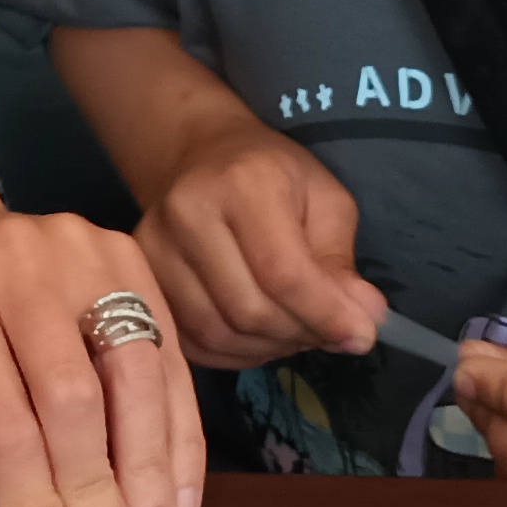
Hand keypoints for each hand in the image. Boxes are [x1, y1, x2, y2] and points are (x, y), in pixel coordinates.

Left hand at [0, 142, 203, 506]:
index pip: (5, 419)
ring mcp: (84, 249)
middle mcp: (21, 261)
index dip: (40, 505)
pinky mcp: (130, 254)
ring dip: (154, 468)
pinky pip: (168, 356)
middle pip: (78, 395)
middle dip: (102, 492)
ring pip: (138, 372)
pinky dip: (177, 432)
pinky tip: (177, 494)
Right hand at [131, 124, 376, 369]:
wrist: (197, 154)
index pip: (283, 273)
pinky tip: (259, 335)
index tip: (360, 336)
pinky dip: (234, 353)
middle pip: (249, 311)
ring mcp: (153, 249)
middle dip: (300, 334)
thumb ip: (341, 263)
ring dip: (268, 348)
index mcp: (242, 184)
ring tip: (295, 331)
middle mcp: (187, 215)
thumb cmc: (272, 174)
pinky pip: (191, 342)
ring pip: (218, 334)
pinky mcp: (140, 278)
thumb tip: (365, 321)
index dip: (326, 315)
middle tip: (329, 332)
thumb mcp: (324, 200)